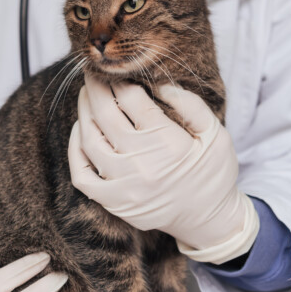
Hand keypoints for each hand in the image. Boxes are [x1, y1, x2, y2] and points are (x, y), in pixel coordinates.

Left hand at [68, 77, 258, 264]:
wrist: (208, 221)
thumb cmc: (213, 173)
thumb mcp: (216, 134)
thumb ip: (190, 105)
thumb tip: (159, 83)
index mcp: (167, 142)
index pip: (131, 99)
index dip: (121, 80)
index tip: (117, 70)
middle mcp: (141, 162)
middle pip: (105, 114)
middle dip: (95, 87)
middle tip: (91, 72)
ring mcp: (123, 185)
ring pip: (89, 139)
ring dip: (83, 112)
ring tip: (86, 96)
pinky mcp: (113, 202)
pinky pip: (81, 174)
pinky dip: (75, 150)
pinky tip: (81, 132)